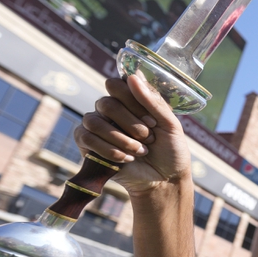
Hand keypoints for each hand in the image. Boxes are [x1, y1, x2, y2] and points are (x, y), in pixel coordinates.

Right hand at [74, 74, 191, 195]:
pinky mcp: (88, 146)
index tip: (152, 120)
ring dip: (120, 138)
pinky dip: (108, 149)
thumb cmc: (170, 151)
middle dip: (130, 123)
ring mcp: (98, 127)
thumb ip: (153, 101)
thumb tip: (133, 76)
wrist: (165, 180)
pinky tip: (126, 159)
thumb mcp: (170, 125)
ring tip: (140, 151)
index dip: (132, 100)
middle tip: (148, 137)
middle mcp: (111, 111)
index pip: (116, 84)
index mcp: (130, 101)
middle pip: (106, 103)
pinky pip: (86, 138)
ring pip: (93, 120)